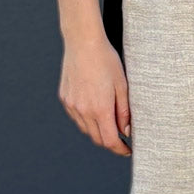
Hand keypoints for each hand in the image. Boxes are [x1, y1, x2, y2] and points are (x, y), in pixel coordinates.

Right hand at [58, 31, 131, 155]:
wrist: (83, 43)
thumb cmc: (106, 61)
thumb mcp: (122, 86)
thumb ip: (124, 111)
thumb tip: (126, 131)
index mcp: (100, 109)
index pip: (110, 141)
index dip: (120, 149)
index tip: (128, 150)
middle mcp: (83, 111)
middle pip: (97, 139)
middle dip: (110, 141)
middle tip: (122, 137)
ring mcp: (72, 105)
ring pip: (86, 129)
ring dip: (98, 130)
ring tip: (109, 120)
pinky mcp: (65, 98)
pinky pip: (77, 117)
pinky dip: (86, 119)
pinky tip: (94, 108)